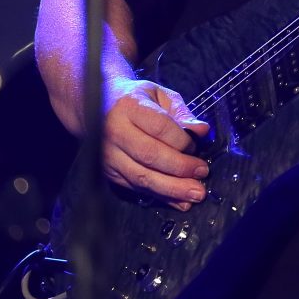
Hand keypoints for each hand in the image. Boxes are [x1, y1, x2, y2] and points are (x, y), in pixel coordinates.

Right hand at [103, 77, 210, 211]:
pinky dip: (160, 196)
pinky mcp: (108, 173)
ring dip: (172, 189)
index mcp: (130, 107)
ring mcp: (108, 156)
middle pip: (150, 155)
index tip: (197, 146)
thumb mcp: (161, 96)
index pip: (160, 128)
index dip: (182, 140)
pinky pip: (136, 188)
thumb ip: (182, 113)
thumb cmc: (136, 99)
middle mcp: (115, 132)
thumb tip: (202, 131)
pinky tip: (179, 201)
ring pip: (142, 177)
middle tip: (203, 173)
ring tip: (196, 193)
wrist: (96, 107)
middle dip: (180, 168)